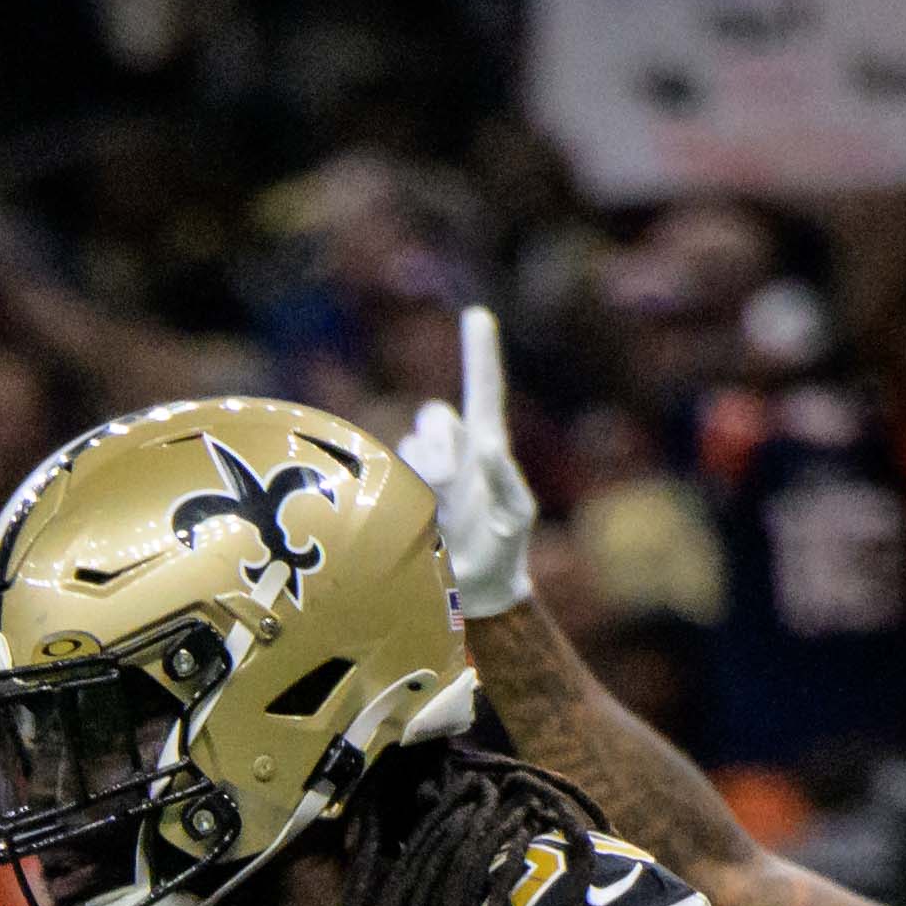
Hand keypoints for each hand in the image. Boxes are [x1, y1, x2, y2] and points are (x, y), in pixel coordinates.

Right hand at [401, 307, 537, 623]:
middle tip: (444, 484)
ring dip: (422, 472)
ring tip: (435, 511)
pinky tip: (412, 515)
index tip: (477, 315)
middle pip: (435, 416)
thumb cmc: (503, 551)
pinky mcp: (397, 492)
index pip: (483, 390)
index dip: (479, 353)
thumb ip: (509, 481)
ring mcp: (422, 472)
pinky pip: (388, 472)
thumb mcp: (516, 517)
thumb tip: (485, 448)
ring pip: (409, 445)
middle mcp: (453, 452)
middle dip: (439, 443)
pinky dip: (397, 488)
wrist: (473, 591)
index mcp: (486, 447)